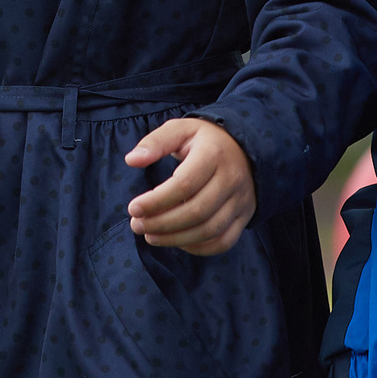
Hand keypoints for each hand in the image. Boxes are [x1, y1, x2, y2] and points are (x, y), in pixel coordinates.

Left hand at [125, 118, 254, 253]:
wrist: (243, 147)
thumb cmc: (203, 139)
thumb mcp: (179, 129)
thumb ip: (155, 142)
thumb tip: (131, 160)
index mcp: (213, 154)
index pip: (184, 184)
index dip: (157, 201)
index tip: (133, 208)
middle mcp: (232, 179)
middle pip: (197, 211)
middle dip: (162, 224)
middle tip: (137, 226)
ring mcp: (241, 200)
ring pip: (210, 230)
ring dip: (176, 239)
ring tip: (150, 236)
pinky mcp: (245, 215)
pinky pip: (224, 241)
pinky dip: (199, 248)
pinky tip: (177, 241)